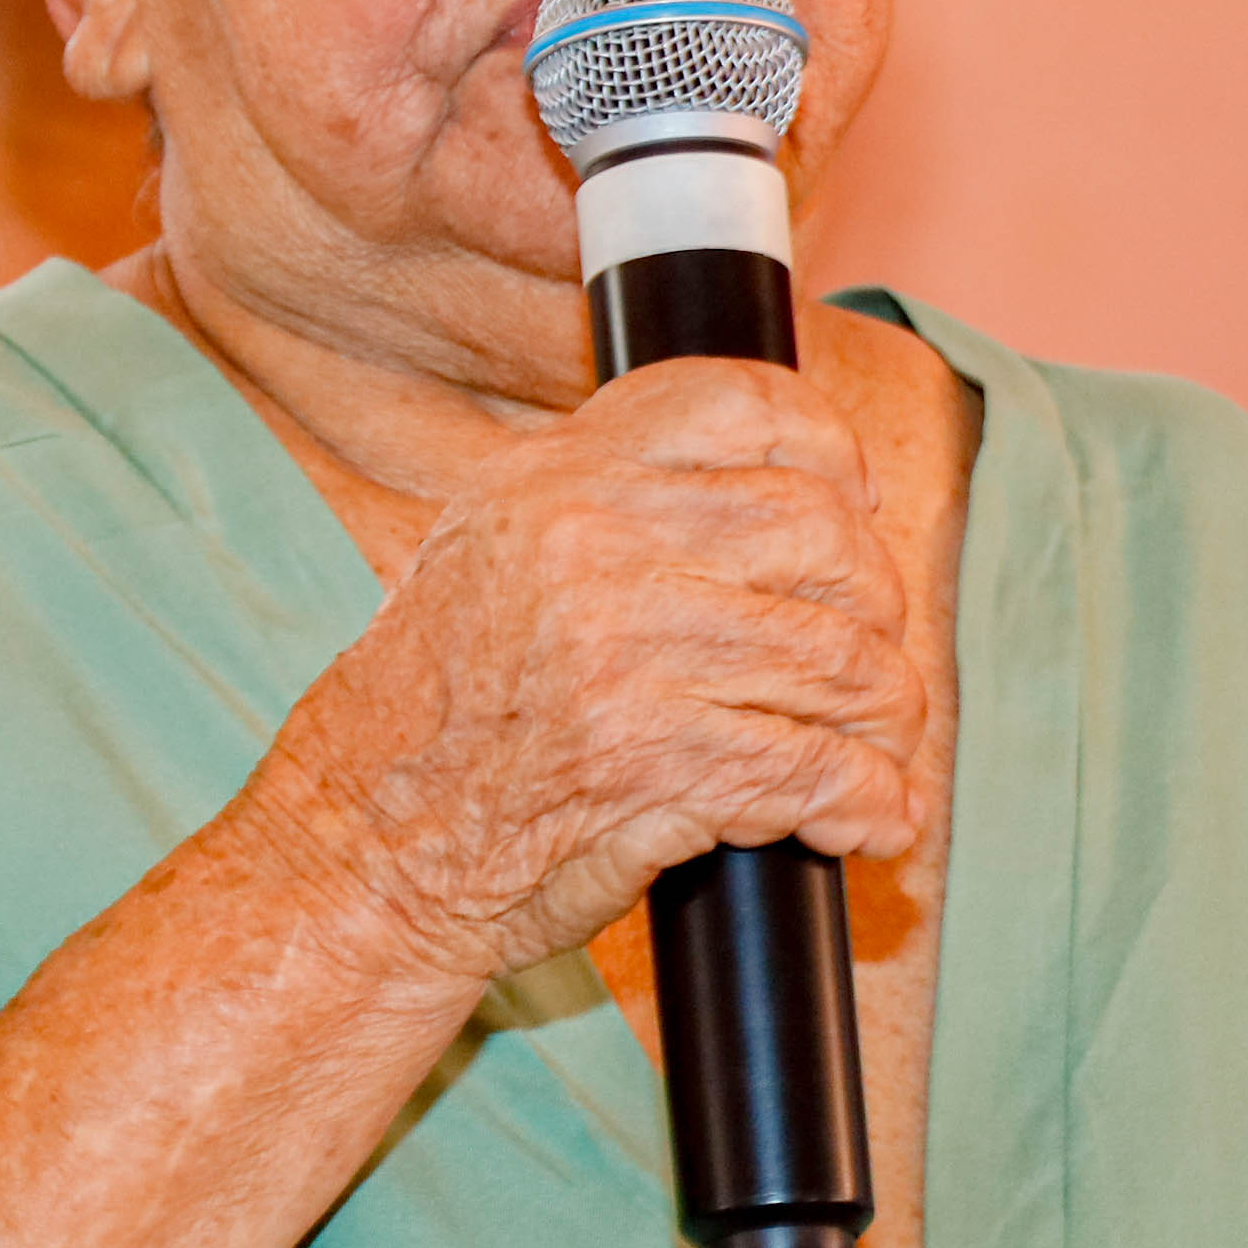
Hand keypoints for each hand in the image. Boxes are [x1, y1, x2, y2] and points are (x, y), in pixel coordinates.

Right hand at [253, 358, 925, 996]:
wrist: (362, 843)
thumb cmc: (435, 711)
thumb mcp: (490, 546)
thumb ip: (605, 500)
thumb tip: (766, 485)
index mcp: (560, 477)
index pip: (737, 404)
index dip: (827, 448)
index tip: (854, 502)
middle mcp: (598, 545)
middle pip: (821, 534)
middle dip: (871, 605)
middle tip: (863, 657)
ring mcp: (634, 654)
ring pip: (842, 659)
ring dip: (885, 716)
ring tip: (874, 748)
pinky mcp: (663, 765)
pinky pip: (821, 772)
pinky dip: (868, 805)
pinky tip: (866, 821)